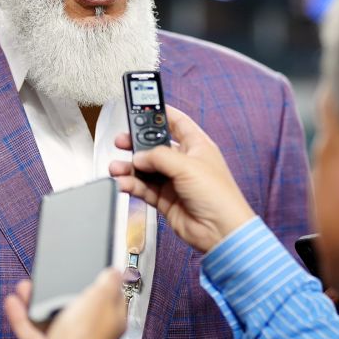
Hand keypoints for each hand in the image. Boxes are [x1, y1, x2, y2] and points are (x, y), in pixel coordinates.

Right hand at [3, 269, 125, 338]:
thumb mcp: (99, 299)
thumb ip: (108, 283)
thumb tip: (114, 272)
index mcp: (110, 322)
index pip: (110, 299)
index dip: (101, 283)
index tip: (90, 268)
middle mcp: (91, 336)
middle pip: (77, 308)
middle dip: (61, 290)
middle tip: (51, 276)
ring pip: (53, 319)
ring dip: (38, 301)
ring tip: (27, 286)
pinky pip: (33, 333)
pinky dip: (23, 318)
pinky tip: (13, 303)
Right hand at [109, 105, 256, 253]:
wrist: (221, 231)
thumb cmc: (219, 196)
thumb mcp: (187, 166)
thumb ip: (159, 157)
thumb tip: (140, 156)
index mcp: (196, 146)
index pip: (177, 122)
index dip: (160, 114)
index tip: (143, 108)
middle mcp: (184, 162)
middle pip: (155, 146)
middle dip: (137, 143)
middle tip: (122, 141)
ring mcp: (174, 181)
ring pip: (145, 169)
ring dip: (130, 167)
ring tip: (117, 167)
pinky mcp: (165, 199)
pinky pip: (143, 188)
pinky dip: (131, 185)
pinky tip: (123, 183)